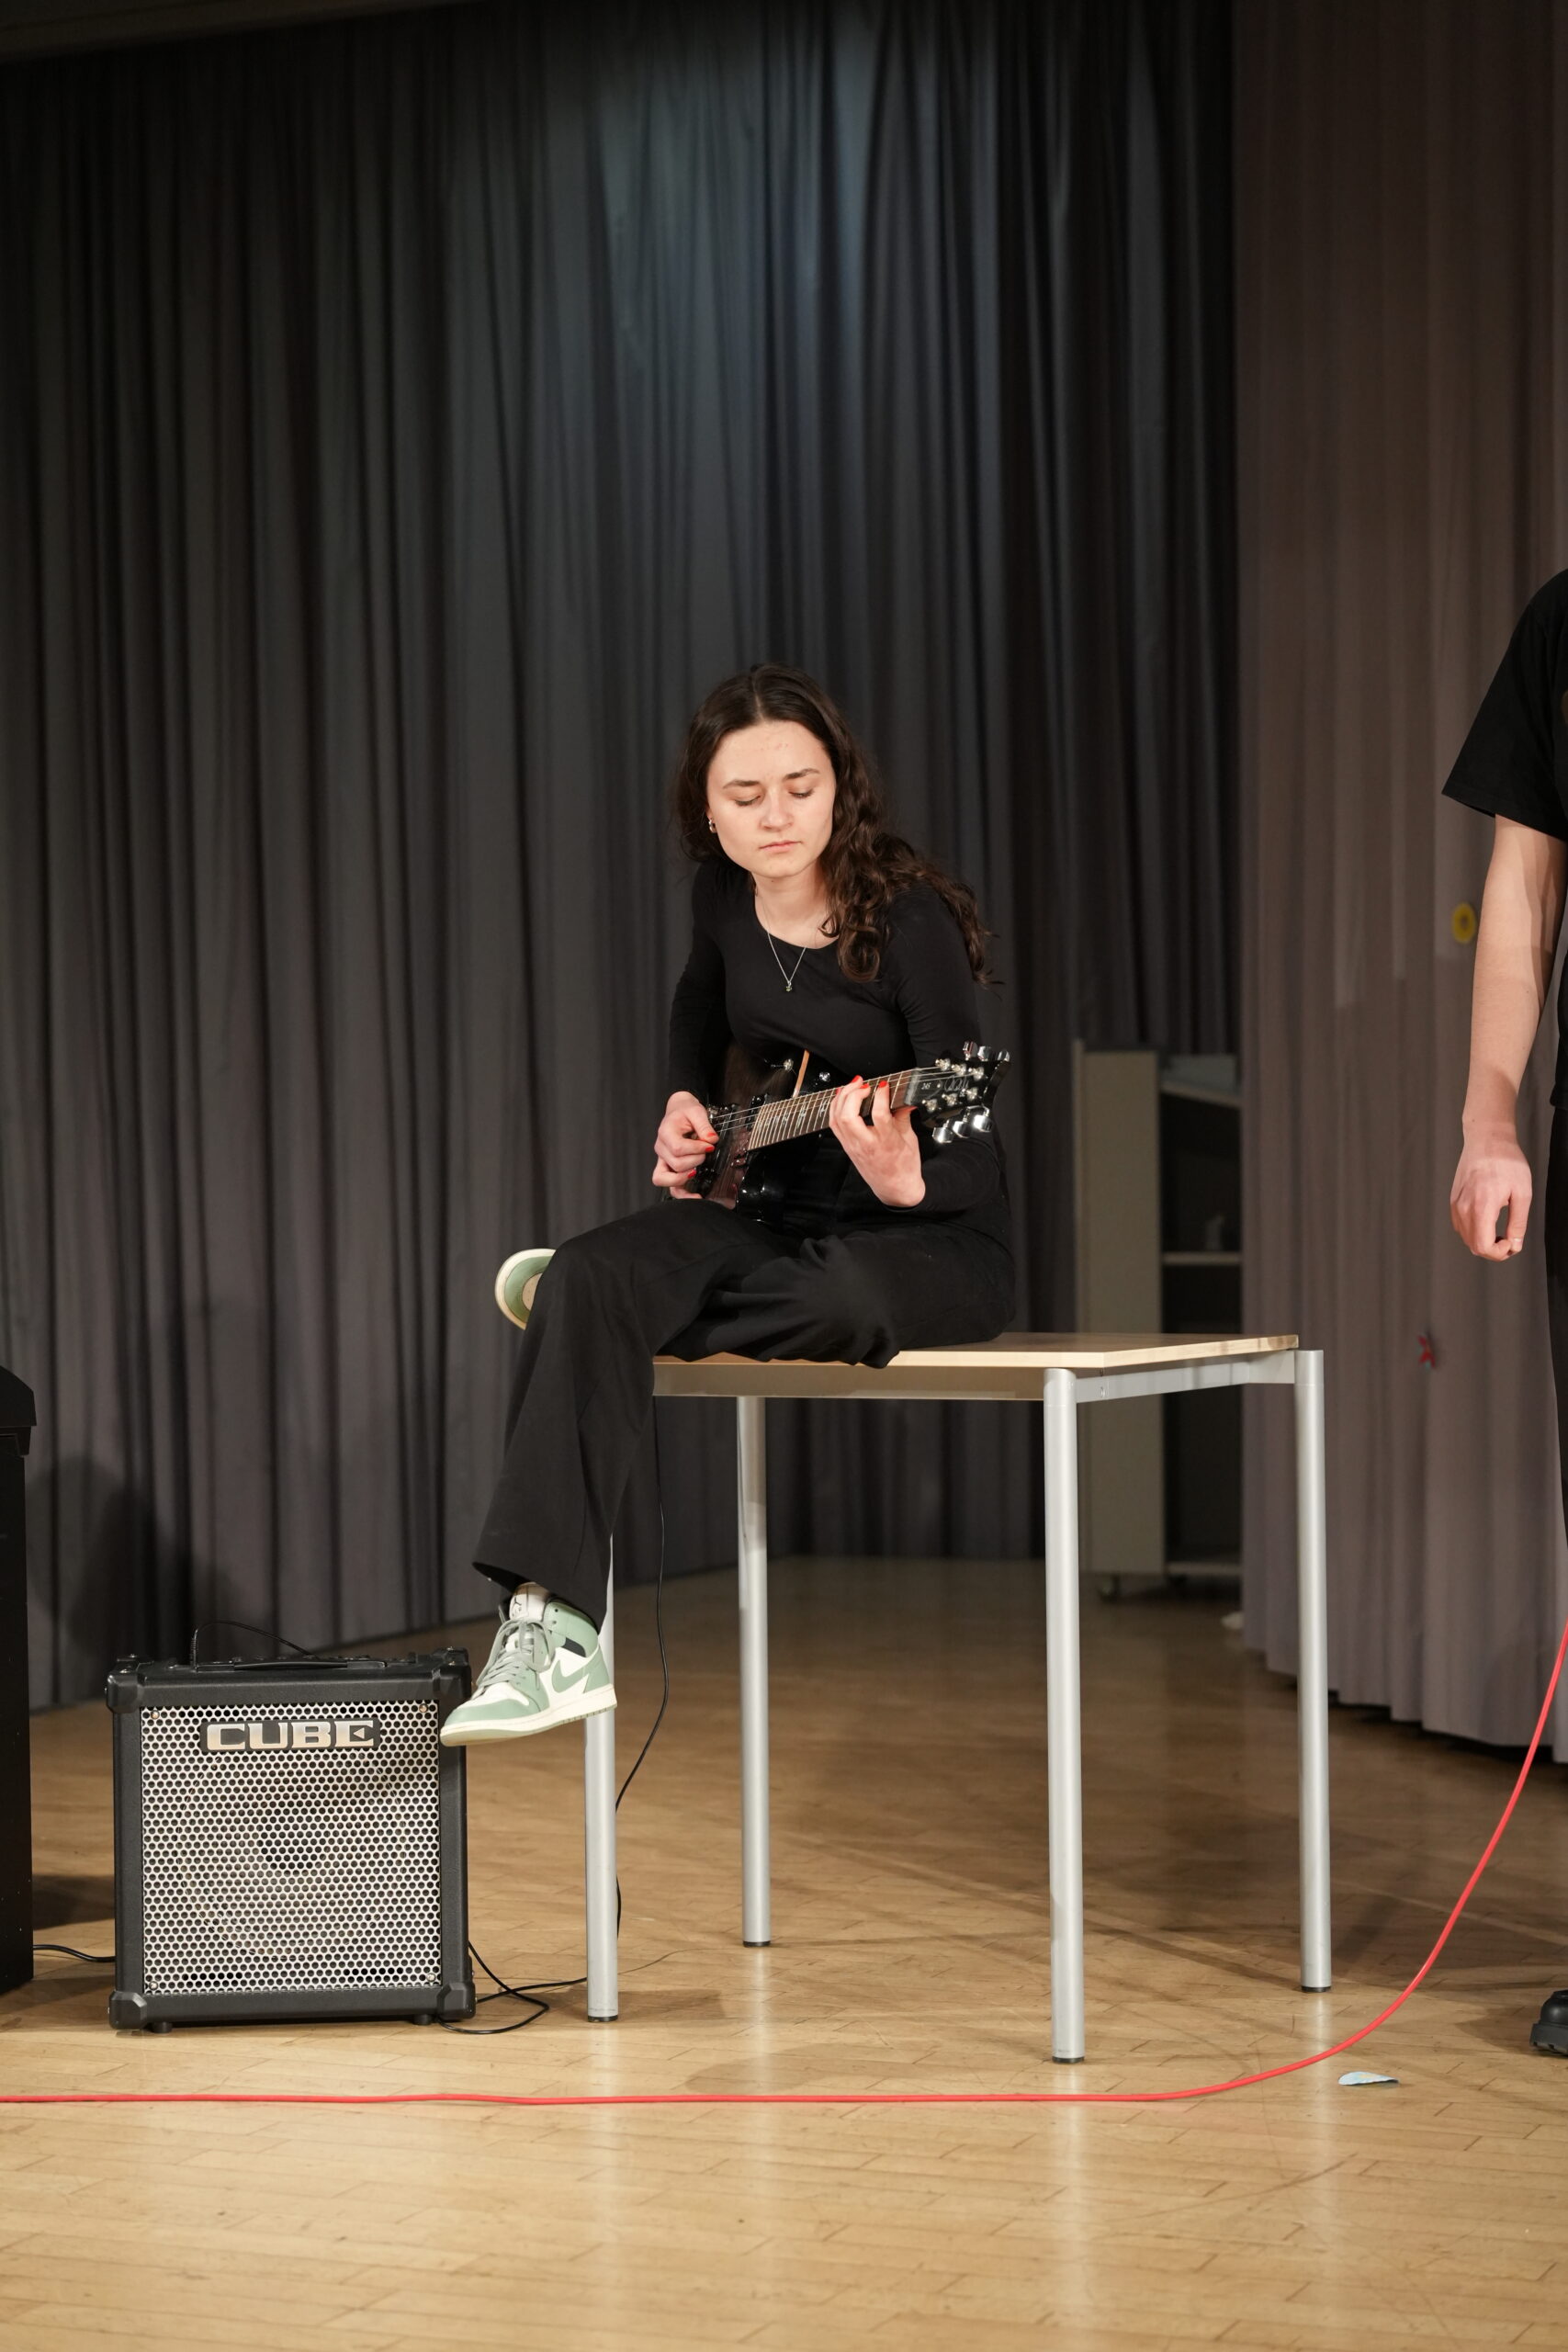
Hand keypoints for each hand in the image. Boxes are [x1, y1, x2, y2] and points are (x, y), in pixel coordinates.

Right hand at [653, 1091, 716, 1198]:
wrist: (678, 1111)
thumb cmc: (685, 1112)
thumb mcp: (696, 1111)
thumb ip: (704, 1125)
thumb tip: (711, 1139)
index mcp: (665, 1133)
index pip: (678, 1148)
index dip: (696, 1149)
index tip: (709, 1146)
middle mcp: (661, 1148)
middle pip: (675, 1164)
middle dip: (696, 1160)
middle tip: (705, 1152)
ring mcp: (663, 1160)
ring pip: (665, 1179)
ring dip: (685, 1177)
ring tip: (697, 1170)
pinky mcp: (668, 1167)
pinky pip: (669, 1186)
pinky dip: (681, 1193)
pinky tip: (696, 1196)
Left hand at [829, 1075, 924, 1207]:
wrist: (895, 1188)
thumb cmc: (904, 1167)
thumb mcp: (910, 1140)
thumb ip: (904, 1117)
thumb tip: (904, 1100)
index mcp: (886, 1142)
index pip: (879, 1114)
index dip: (880, 1095)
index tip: (885, 1085)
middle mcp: (866, 1144)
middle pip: (848, 1116)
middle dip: (853, 1094)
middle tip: (864, 1083)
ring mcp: (853, 1146)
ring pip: (837, 1119)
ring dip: (842, 1098)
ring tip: (853, 1085)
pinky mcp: (847, 1147)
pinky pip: (834, 1124)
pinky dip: (835, 1108)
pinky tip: (842, 1098)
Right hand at [1450, 1127, 1531, 1258]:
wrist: (1487, 1140)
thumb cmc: (1506, 1162)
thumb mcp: (1522, 1193)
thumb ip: (1518, 1223)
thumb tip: (1515, 1245)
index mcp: (1482, 1207)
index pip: (1483, 1247)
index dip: (1500, 1253)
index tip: (1512, 1243)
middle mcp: (1463, 1208)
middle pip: (1473, 1246)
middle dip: (1494, 1250)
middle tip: (1510, 1240)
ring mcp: (1455, 1205)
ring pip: (1466, 1238)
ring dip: (1483, 1242)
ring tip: (1501, 1231)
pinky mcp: (1453, 1200)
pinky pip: (1461, 1226)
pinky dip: (1474, 1232)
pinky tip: (1488, 1221)